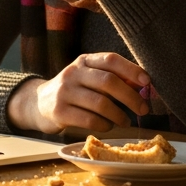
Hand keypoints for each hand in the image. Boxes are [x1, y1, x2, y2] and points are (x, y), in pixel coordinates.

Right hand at [6, 52, 150, 132]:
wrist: (38, 103)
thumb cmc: (74, 91)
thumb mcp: (89, 78)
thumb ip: (113, 78)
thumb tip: (143, 84)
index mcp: (84, 61)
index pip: (110, 59)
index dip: (131, 69)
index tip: (147, 82)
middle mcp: (73, 73)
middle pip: (108, 81)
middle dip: (130, 97)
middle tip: (143, 109)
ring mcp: (64, 92)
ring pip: (100, 103)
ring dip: (119, 115)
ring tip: (125, 121)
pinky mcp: (59, 112)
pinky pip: (89, 120)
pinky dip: (104, 125)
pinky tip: (108, 126)